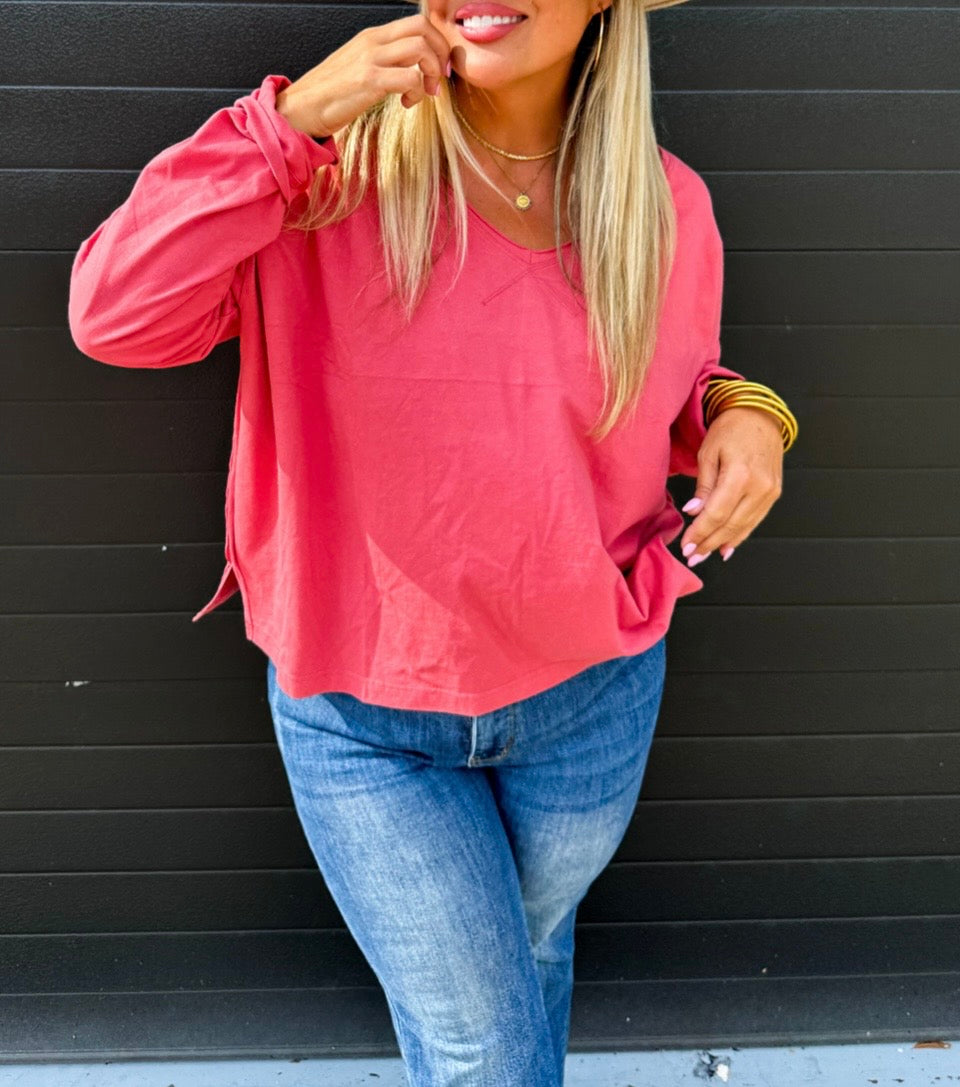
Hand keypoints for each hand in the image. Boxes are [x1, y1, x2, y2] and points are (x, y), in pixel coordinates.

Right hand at [275, 0, 451, 138]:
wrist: (301, 108)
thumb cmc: (330, 95)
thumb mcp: (360, 68)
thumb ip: (385, 62)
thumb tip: (412, 68)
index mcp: (372, 37)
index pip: (416, 23)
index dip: (435, 44)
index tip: (435, 70)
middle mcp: (372, 41)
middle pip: (423, 28)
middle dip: (440, 54)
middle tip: (436, 81)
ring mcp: (370, 58)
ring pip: (421, 48)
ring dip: (431, 73)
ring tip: (423, 94)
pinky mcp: (369, 79)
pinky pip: (410, 77)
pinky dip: (417, 92)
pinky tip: (406, 104)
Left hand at [679, 406, 783, 566]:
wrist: (760, 416)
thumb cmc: (731, 430)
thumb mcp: (708, 453)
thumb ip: (703, 486)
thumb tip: (694, 512)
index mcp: (740, 474)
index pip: (717, 513)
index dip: (700, 532)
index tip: (686, 545)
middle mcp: (759, 486)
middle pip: (731, 524)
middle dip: (709, 542)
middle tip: (692, 555)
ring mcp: (770, 491)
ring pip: (744, 526)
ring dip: (723, 543)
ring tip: (705, 554)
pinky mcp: (774, 493)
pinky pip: (755, 520)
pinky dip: (740, 535)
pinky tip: (726, 546)